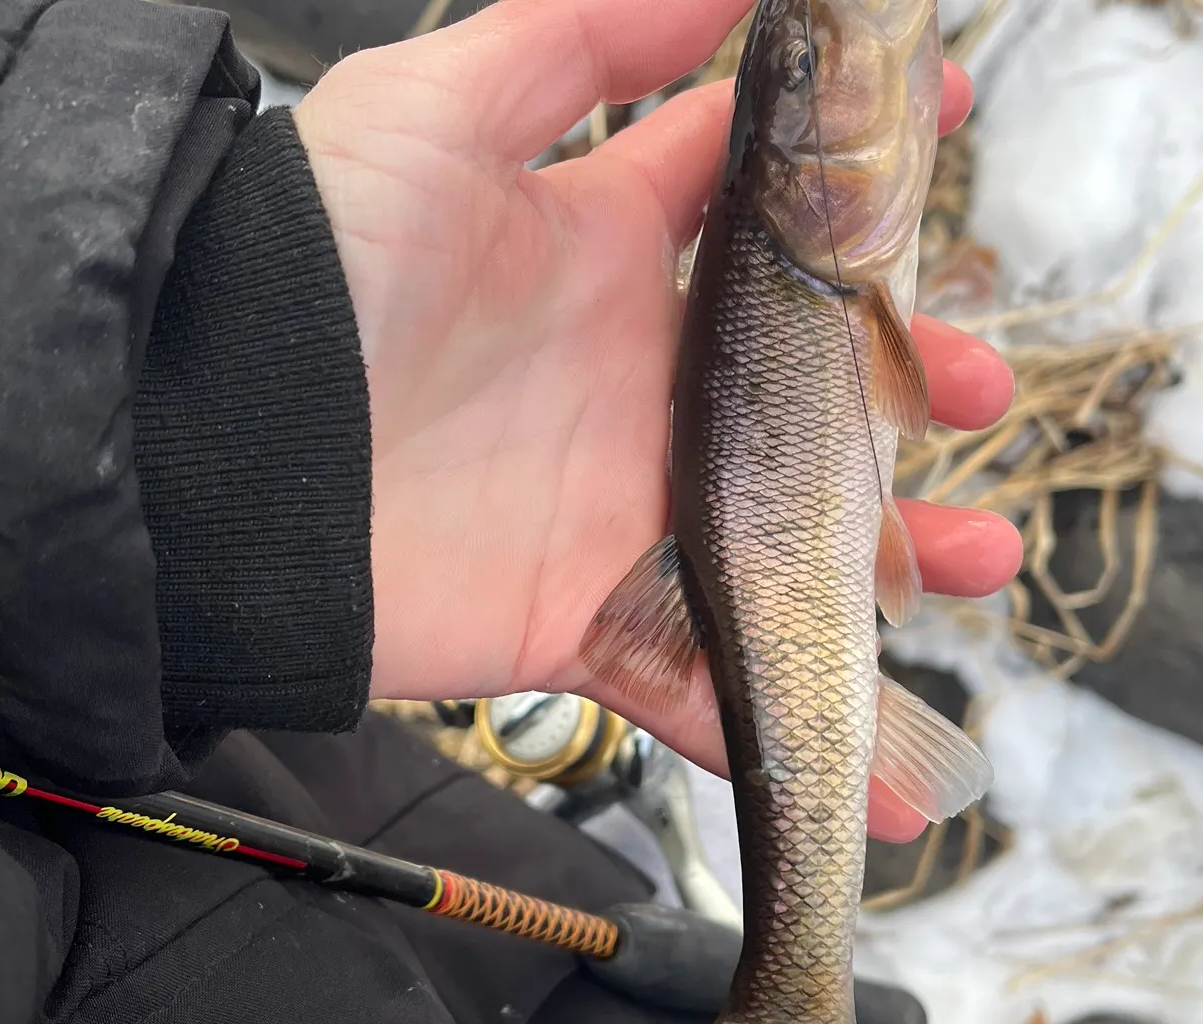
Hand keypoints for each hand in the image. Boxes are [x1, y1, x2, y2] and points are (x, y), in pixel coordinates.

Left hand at [295, 0, 1019, 842]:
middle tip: (973, 382)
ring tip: (983, 557)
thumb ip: (580, 30)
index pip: (756, 205)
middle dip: (901, 385)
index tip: (941, 133)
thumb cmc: (313, 275)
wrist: (218, 458)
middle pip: (800, 389)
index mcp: (604, 256)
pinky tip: (899, 770)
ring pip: (788, 542)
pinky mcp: (591, 620)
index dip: (850, 173)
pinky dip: (797, 732)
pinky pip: (710, 684)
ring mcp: (622, 510)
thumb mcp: (439, 107)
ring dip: (894, 558)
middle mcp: (629, 385)